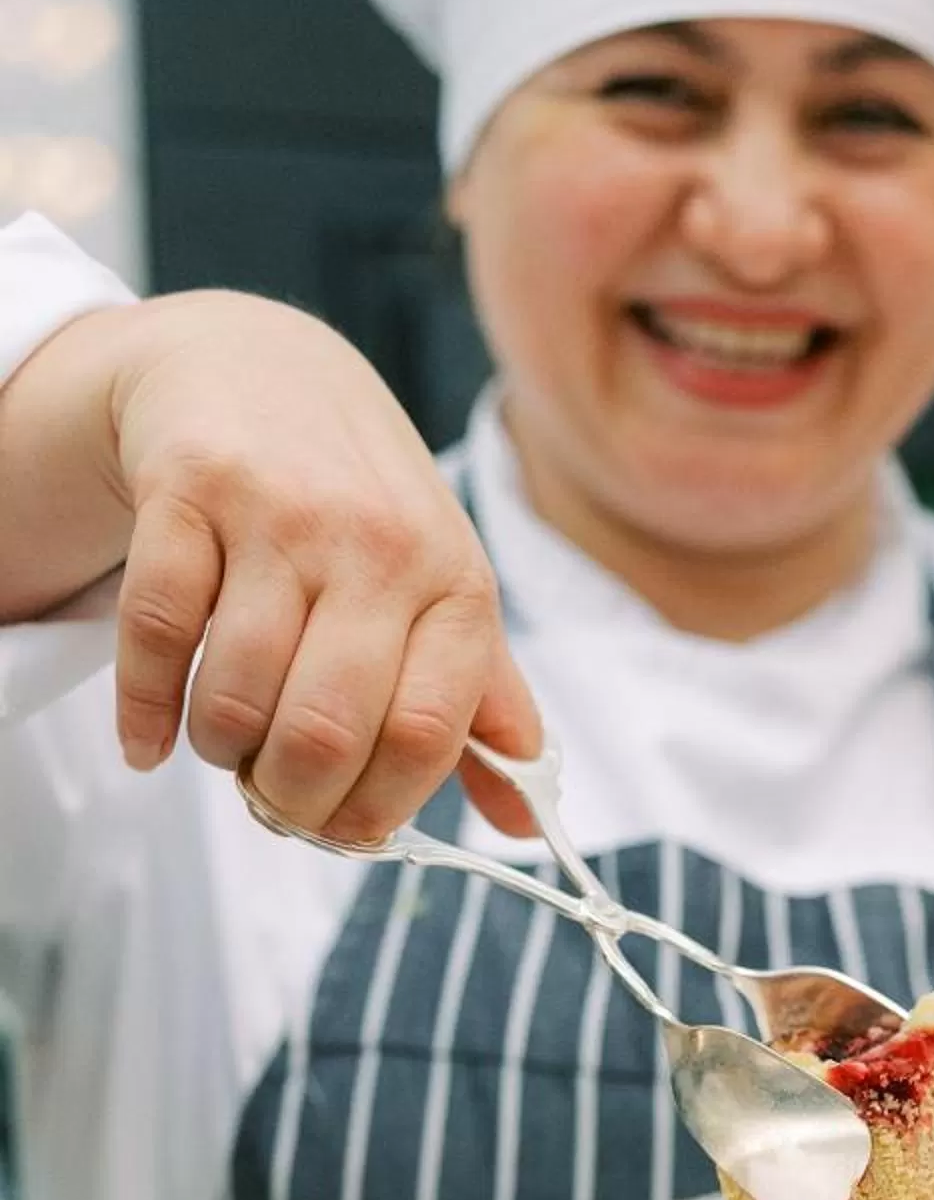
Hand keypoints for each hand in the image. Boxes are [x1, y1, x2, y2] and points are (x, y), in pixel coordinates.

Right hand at [1, 290, 539, 840]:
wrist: (265, 369)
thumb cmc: (365, 511)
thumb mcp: (445, 592)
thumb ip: (483, 707)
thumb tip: (522, 822)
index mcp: (455, 586)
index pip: (426, 734)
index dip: (378, 808)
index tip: (347, 830)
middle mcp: (376, 544)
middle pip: (325, 728)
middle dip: (292, 799)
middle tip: (276, 801)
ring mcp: (279, 511)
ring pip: (236, 691)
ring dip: (222, 750)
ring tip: (228, 744)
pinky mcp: (190, 487)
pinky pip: (157, 632)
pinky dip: (145, 710)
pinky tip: (150, 742)